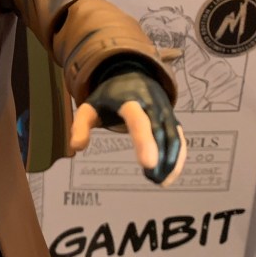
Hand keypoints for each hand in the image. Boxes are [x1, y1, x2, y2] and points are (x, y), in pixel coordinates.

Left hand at [70, 69, 185, 184]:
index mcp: (129, 100)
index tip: (147, 165)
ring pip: (174, 137)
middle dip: (160, 157)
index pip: (139, 121)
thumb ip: (80, 126)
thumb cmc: (107, 97)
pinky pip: (179, 139)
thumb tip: (76, 147)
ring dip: (171, 161)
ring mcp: (165, 111)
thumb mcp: (89, 107)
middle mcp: (152, 104)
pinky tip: (168, 176)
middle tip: (152, 179)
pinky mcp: (172, 118)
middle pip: (161, 132)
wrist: (131, 74)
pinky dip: (177, 158)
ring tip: (159, 182)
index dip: (144, 142)